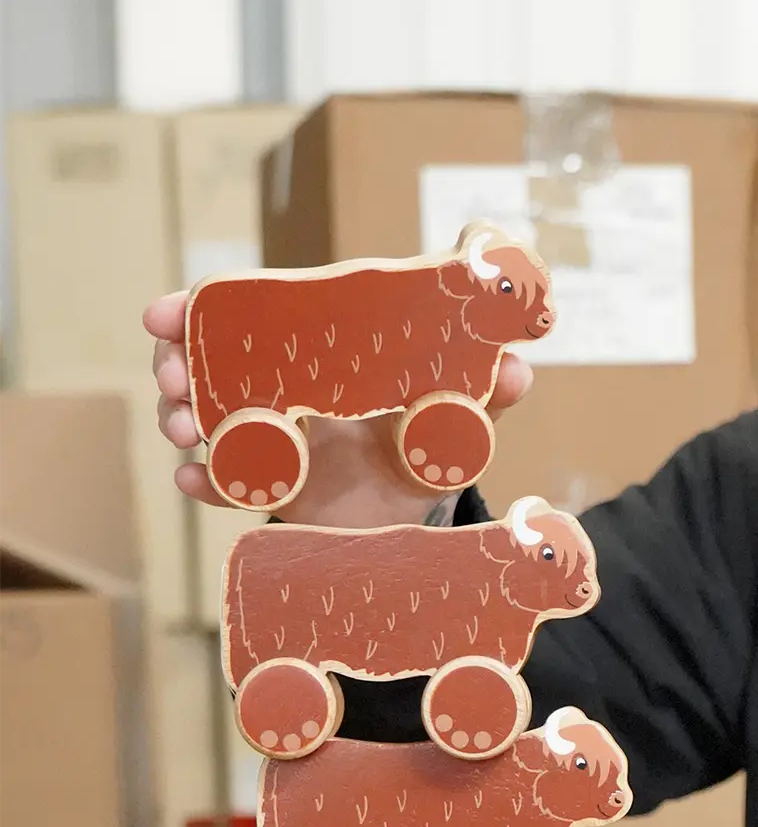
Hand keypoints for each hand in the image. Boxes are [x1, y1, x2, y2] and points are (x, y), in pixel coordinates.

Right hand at [144, 291, 534, 529]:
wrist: (420, 519)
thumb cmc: (428, 452)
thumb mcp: (455, 421)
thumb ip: (485, 393)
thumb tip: (521, 368)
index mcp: (317, 355)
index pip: (247, 314)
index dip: (200, 307)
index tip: (167, 311)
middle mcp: (282, 390)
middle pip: (207, 361)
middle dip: (176, 363)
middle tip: (170, 378)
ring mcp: (269, 440)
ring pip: (204, 417)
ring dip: (180, 417)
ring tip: (183, 431)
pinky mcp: (271, 488)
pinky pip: (226, 483)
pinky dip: (206, 481)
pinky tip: (195, 480)